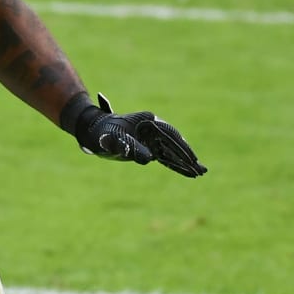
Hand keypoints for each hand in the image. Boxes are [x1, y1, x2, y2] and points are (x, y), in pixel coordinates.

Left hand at [65, 92, 206, 177]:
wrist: (92, 129)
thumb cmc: (102, 133)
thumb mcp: (113, 141)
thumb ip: (129, 148)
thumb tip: (149, 158)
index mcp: (148, 121)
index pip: (170, 135)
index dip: (181, 148)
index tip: (191, 159)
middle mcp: (153, 127)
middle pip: (175, 142)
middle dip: (187, 156)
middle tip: (201, 170)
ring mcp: (151, 136)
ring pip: (171, 150)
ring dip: (184, 161)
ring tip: (200, 172)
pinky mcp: (148, 145)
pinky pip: (165, 155)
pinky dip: (175, 163)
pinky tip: (187, 171)